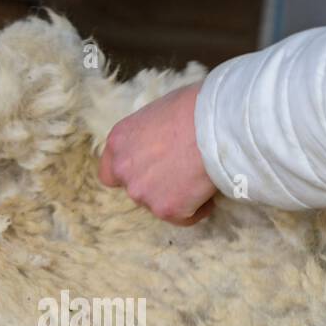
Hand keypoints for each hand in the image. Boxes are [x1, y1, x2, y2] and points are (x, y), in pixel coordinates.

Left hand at [98, 82, 216, 225]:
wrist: (216, 125)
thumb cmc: (193, 108)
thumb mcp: (157, 113)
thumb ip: (147, 137)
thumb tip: (160, 146)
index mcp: (118, 142)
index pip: (109, 173)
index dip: (129, 175)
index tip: (147, 172)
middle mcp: (124, 171)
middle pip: (136, 190)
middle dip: (157, 184)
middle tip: (182, 170)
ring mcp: (144, 194)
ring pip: (159, 204)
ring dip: (177, 196)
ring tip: (199, 176)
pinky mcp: (167, 210)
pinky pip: (184, 217)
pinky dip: (198, 207)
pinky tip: (209, 189)